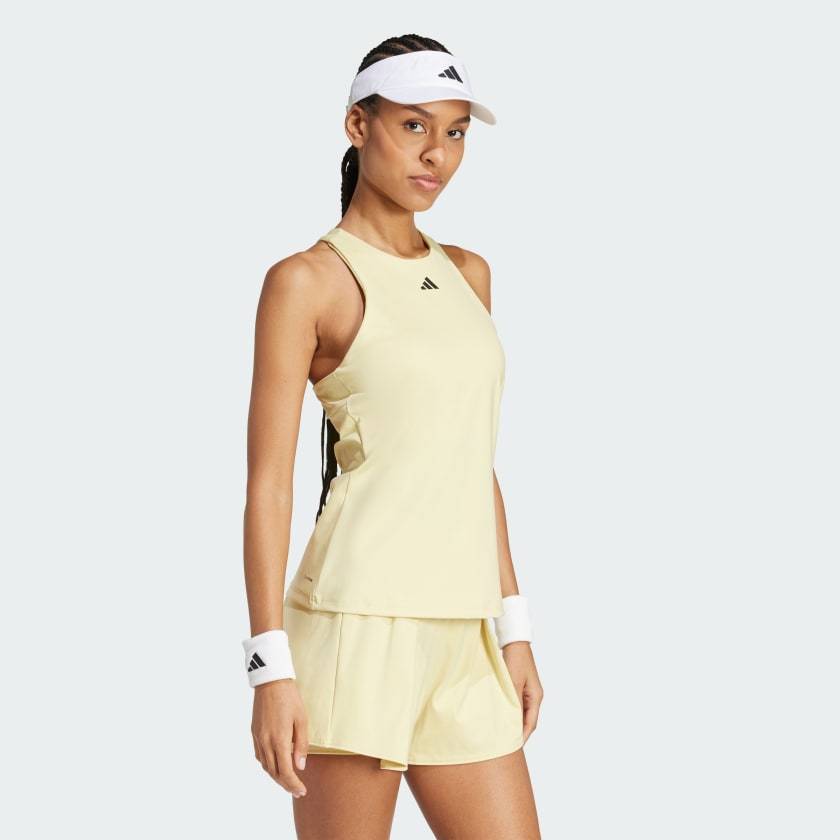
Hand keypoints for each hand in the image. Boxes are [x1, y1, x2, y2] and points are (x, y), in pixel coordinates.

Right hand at [250, 679, 309, 796]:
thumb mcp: (302, 719)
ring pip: (265, 766)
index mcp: (279, 740)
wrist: (271, 681)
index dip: (293, 785)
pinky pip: (259, 756)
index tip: (302, 791)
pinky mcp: (254, 733)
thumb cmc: (290, 698)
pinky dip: (268, 764)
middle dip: (285, 784)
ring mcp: (258, 738)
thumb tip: (300, 766)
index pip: (285, 772)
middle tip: (297, 789)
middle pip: (274, 772)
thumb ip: (301, 745)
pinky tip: (276, 763)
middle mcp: (266, 742)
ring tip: (288, 779)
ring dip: (276, 776)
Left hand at [502, 642, 542, 742]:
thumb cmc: (516, 659)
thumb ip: (514, 700)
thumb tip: (511, 719)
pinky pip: (516, 705)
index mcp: (536, 697)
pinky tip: (501, 717)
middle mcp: (533, 696)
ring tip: (503, 734)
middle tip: (507, 745)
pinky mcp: (519, 687)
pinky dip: (510, 713)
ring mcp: (527, 692)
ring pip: (521, 713)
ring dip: (513, 723)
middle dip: (518, 732)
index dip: (523, 735)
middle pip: (527, 720)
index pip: (531, 722)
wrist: (514, 642)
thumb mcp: (513, 681)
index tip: (514, 746)